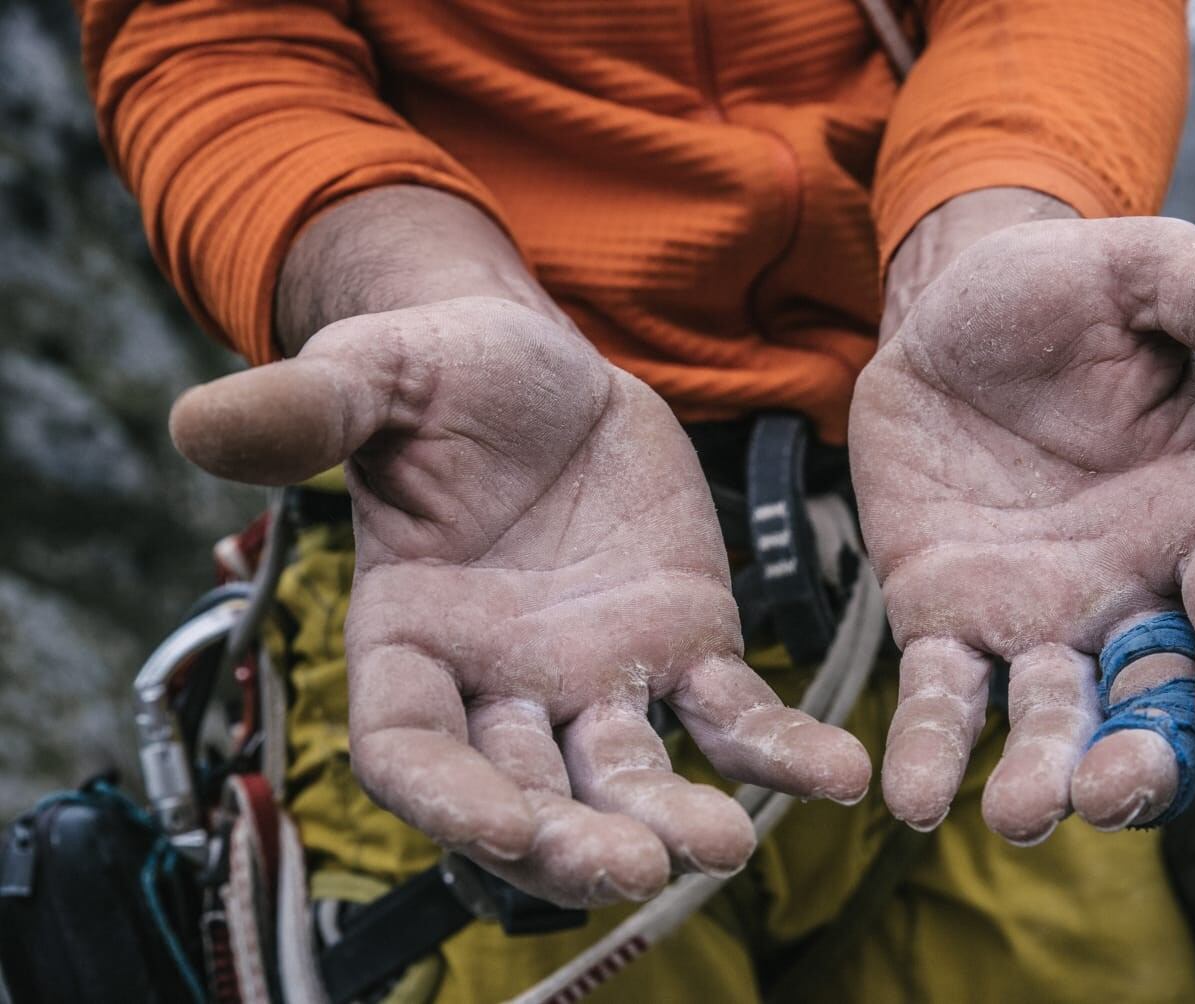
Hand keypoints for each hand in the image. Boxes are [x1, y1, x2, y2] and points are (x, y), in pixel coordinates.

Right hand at [171, 297, 869, 904]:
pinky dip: (781, 751)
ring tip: (727, 843)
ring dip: (676, 817)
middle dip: (571, 838)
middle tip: (631, 865)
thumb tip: (196, 418)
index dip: (446, 801)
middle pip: (526, 792)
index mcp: (409, 640)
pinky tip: (840, 773)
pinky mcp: (683, 644)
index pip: (411, 751)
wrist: (544, 370)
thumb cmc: (442, 377)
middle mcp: (501, 684)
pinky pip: (734, 714)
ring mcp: (598, 676)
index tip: (499, 828)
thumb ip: (307, 411)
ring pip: (631, 774)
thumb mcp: (375, 377)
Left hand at [850, 217, 1194, 841]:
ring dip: (1037, 771)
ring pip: (1046, 715)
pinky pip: (941, 693)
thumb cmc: (1061, 291)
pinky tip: (907, 797)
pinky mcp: (941, 614)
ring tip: (1016, 814)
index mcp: (1192, 516)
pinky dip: (929, 747)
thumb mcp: (1146, 278)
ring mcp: (1029, 612)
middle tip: (1112, 793)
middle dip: (1141, 757)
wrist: (946, 309)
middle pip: (1150, 698)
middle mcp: (1121, 586)